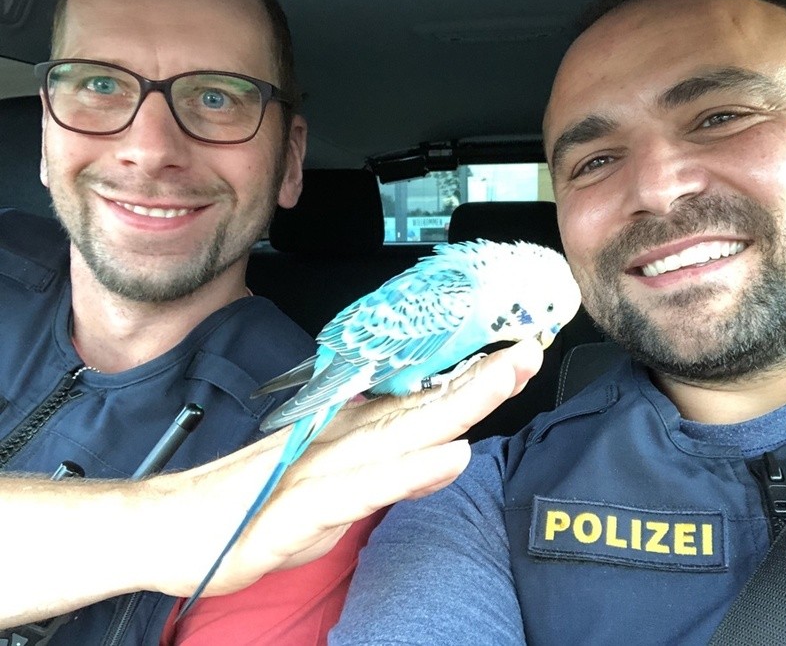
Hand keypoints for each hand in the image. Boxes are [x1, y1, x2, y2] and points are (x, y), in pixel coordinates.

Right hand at [138, 339, 543, 597]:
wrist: (171, 526)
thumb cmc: (253, 504)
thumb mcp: (334, 497)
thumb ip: (389, 475)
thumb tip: (443, 454)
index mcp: (351, 439)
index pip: (421, 406)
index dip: (472, 382)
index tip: (516, 357)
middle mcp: (343, 442)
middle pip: (423, 406)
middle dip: (481, 377)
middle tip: (528, 346)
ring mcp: (324, 469)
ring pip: (403, 432)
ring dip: (458, 402)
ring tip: (505, 374)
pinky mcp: (301, 505)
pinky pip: (363, 487)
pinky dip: (408, 470)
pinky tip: (448, 454)